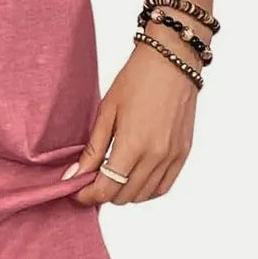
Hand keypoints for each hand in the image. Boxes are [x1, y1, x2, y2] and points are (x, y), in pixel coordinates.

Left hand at [67, 39, 197, 204]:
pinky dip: (146, 189)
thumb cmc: (136, 80)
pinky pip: (163, 187)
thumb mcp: (106, 111)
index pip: (107, 189)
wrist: (171, 62)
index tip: (75, 191)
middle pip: (123, 196)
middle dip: (103, 193)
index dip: (87, 196)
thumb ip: (92, 149)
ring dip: (123, 193)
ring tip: (110, 176)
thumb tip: (74, 175)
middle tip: (90, 179)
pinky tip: (134, 177)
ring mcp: (172, 157)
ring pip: (143, 196)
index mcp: (133, 145)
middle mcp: (155, 157)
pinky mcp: (183, 154)